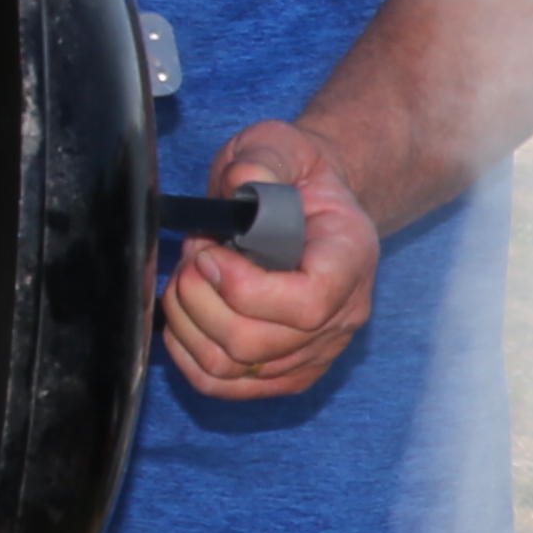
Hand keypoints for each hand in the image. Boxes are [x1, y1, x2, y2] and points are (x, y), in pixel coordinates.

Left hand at [157, 120, 379, 399]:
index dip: (244, 288)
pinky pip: (226, 384)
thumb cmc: (293, 176)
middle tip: (191, 256)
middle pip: (259, 344)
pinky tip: (182, 317)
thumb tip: (242, 182)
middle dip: (200, 300)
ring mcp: (315, 349)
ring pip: (234, 367)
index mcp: (350, 257)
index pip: (308, 304)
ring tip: (187, 278)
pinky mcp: (283, 369)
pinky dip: (188, 355)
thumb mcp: (280, 147)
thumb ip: (262, 160)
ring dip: (187, 323)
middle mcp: (342, 314)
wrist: (307, 201)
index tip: (209, 253)